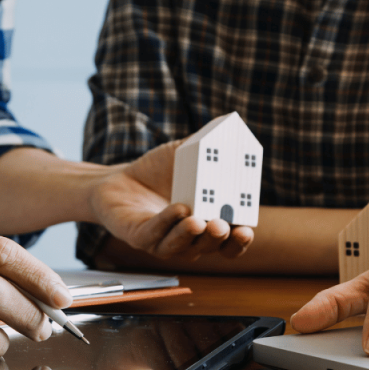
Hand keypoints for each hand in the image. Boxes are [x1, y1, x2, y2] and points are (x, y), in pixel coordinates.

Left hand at [90, 140, 253, 259]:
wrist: (121, 180)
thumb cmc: (158, 171)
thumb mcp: (184, 154)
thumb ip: (207, 143)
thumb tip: (228, 123)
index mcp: (208, 223)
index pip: (230, 241)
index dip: (240, 239)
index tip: (247, 228)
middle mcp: (190, 240)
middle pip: (210, 246)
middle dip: (218, 237)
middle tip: (222, 224)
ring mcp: (165, 241)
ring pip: (183, 246)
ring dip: (192, 235)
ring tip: (200, 221)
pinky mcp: (140, 238)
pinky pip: (156, 236)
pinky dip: (167, 223)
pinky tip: (178, 209)